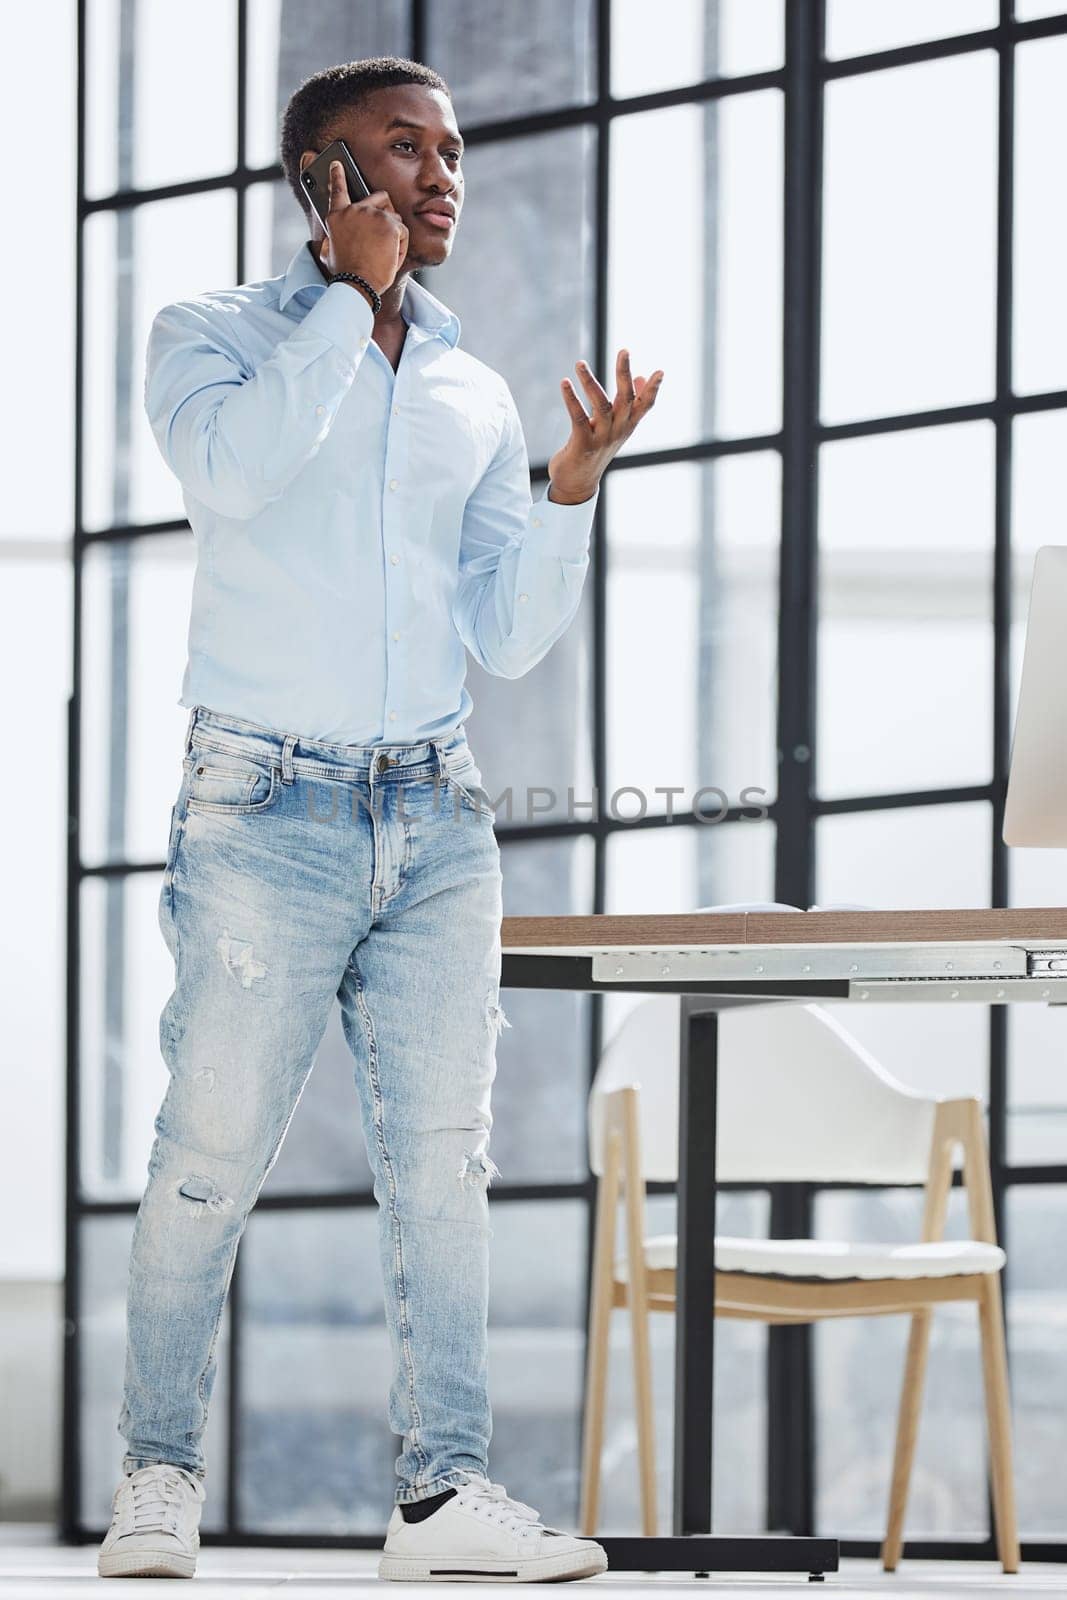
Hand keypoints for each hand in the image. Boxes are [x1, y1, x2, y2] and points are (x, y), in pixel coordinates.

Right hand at [318, 160, 408, 293]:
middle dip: (387, 211)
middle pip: (380, 197)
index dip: (337, 174)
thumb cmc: (345, 274)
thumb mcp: (329, 255)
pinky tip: (389, 259)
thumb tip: (327, 243)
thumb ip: (330, 242)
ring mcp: (374, 215)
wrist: (358, 284)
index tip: (337, 163)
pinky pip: (403, 233)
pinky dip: (400, 248)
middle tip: (385, 231)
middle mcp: (354, 210)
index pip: (337, 189)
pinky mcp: (391, 224)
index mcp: (337, 217)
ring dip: (394, 236)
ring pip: (395, 218)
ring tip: (383, 255)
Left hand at [546, 350, 663, 502]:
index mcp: (628, 426)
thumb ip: (628, 404)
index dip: (653, 389)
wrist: (577, 484)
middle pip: (626, 399)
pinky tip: (565, 383)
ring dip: (590, 382)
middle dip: (625, 374)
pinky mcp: (583, 444)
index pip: (645, 405)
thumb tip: (640, 378)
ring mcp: (602, 438)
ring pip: (601, 405)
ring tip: (579, 363)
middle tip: (624, 350)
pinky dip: (571, 399)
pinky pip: (578, 417)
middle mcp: (618, 430)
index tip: (660, 371)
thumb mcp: (615, 428)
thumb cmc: (596, 450)